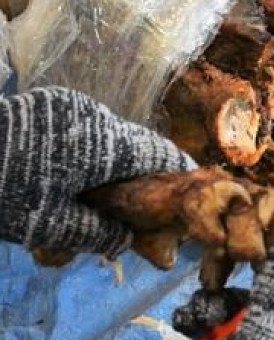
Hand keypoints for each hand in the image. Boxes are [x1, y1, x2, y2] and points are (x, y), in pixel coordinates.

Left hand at [0, 86, 195, 254]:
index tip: (189, 190)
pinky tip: (70, 169)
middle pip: (137, 144)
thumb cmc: (4, 192)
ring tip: (98, 189)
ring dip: (114, 160)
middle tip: (140, 201)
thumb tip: (126, 237)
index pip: (161, 154)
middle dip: (143, 172)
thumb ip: (101, 233)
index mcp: (105, 144)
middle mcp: (95, 116)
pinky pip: (85, 127)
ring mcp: (69, 104)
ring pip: (110, 135)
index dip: (179, 172)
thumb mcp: (53, 226)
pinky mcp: (49, 102)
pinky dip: (90, 149)